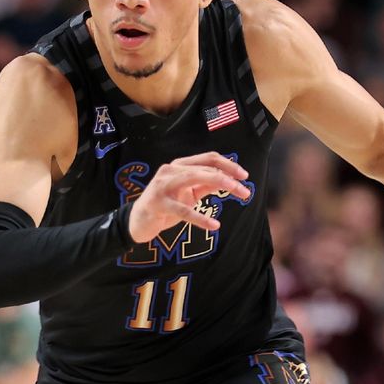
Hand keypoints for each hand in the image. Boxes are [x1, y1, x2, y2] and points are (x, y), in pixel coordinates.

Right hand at [128, 152, 250, 242]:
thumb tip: (229, 180)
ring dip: (222, 186)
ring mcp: (163, 185)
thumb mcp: (188, 193)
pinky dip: (200, 218)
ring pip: (196, 179)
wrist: (137, 221)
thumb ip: (205, 185)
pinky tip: (214, 225)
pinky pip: (183, 210)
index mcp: (179, 165)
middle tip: (246, 191)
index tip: (244, 176)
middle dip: (230, 178)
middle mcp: (170, 170)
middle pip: (206, 167)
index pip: (208, 158)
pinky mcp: (158, 204)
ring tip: (240, 197)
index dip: (228, 164)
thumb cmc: (165, 206)